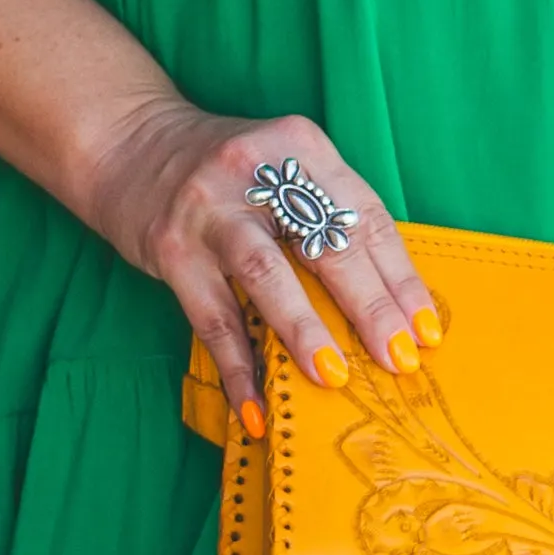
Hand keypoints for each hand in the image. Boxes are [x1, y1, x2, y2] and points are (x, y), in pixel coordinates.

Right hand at [80, 99, 441, 424]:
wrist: (127, 143)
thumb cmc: (227, 173)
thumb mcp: (285, 169)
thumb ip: (328, 217)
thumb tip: (388, 305)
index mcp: (301, 146)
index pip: (365, 217)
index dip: (400, 277)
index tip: (426, 329)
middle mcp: (256, 170)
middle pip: (325, 245)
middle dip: (368, 307)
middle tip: (398, 358)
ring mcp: (210, 209)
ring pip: (267, 276)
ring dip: (304, 331)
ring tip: (335, 376)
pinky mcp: (170, 247)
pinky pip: (211, 318)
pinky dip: (237, 369)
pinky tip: (257, 410)